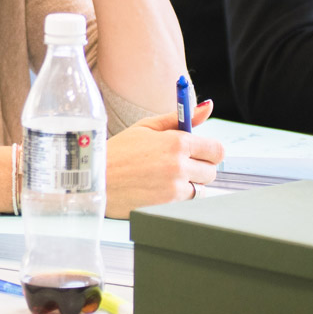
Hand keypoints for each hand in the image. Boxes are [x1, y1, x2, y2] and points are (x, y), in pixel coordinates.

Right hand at [103, 100, 223, 217]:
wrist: (95, 178)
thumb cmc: (118, 151)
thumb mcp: (147, 127)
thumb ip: (180, 118)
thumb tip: (207, 108)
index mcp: (177, 142)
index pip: (217, 150)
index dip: (209, 151)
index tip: (199, 152)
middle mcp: (179, 165)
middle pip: (212, 171)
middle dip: (199, 168)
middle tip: (178, 165)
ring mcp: (175, 187)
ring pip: (201, 188)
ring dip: (189, 184)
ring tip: (165, 178)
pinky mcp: (168, 205)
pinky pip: (187, 202)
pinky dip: (178, 197)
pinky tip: (158, 189)